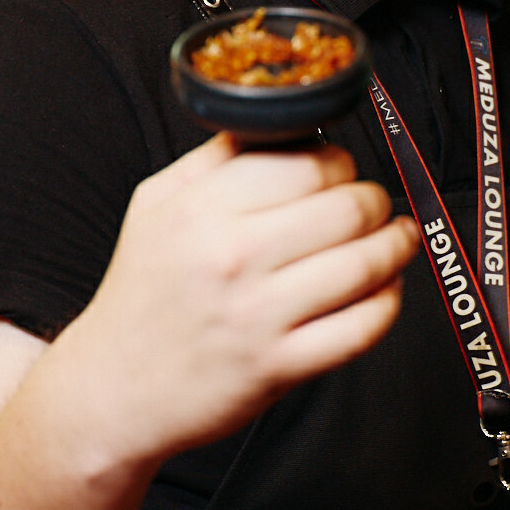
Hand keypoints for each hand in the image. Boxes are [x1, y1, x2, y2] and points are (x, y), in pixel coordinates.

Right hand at [58, 132, 418, 463]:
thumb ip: (214, 159)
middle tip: (373, 203)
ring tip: (397, 238)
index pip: (306, 163)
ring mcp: (257, 316)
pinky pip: (361, 328)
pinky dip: (387, 303)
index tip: (340, 170)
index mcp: (201, 209)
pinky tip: (384, 289)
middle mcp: (231, 257)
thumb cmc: (140, 293)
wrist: (113, 388)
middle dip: (374, 200)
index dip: (339, 161)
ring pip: (363, 265)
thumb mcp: (155, 205)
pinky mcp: (277, 367)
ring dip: (395, 245)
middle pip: (345, 207)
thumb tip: (277, 120)